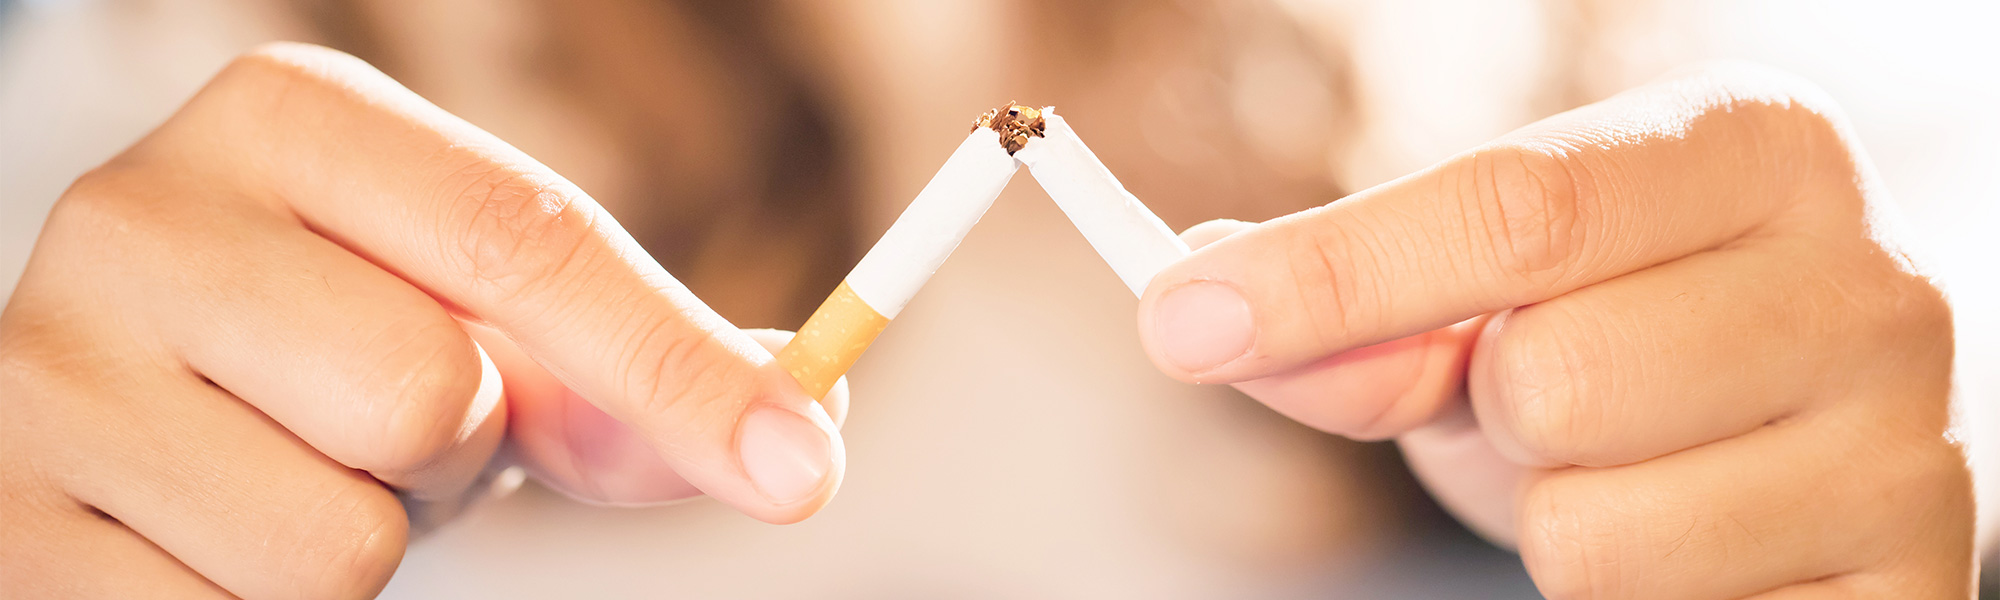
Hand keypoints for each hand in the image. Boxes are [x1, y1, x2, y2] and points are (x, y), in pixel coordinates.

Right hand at [0, 43, 842, 598]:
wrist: (135, 428)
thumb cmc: (337, 366)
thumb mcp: (492, 336)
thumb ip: (643, 369)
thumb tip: (806, 431)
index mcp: (287, 118)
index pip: (523, 237)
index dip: (673, 364)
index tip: (798, 469)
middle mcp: (139, 214)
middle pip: (425, 393)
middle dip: (454, 453)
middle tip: (382, 432)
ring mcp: (41, 373)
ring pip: (336, 545)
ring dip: (363, 548)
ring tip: (288, 482)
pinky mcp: (4, 529)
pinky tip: (205, 547)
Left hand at [1138, 62, 1970, 597]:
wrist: (1789, 431)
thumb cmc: (1625, 331)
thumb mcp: (1490, 299)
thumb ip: (1356, 305)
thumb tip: (1203, 313)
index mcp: (1757, 147)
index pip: (1516, 209)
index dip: (1331, 275)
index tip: (1181, 321)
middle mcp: (1872, 283)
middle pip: (1554, 378)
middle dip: (1491, 411)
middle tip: (1541, 398)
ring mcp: (1912, 451)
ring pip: (1594, 535)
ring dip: (1556, 521)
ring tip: (1624, 472)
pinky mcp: (1902, 592)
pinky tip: (1687, 542)